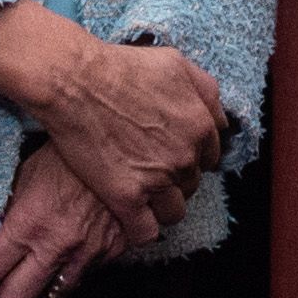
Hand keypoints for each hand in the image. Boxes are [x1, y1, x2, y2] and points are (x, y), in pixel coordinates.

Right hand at [0, 0, 225, 244]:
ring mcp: (157, 180)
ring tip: (143, 196)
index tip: (174, 155)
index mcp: (200, 126)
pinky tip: (130, 217)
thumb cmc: (123, 68)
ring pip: (174, 212)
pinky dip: (140, 229)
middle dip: (176, 179)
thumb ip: (206, 91)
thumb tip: (220, 119)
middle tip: (152, 170)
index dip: (192, 156)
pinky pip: (145, 232)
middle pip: (191, 184)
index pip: (210, 157)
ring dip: (161, 206)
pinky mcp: (127, 199)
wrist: (78, 82)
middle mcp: (184, 157)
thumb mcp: (177, 64)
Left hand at [0, 140, 129, 297]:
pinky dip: (68, 274)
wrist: (127, 144)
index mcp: (28, 222)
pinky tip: (63, 259)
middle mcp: (55, 245)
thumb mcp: (29, 169)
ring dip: (35, 290)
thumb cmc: (74, 150)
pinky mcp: (110, 253)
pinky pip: (81, 278)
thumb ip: (9, 205)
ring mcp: (85, 253)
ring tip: (28, 275)